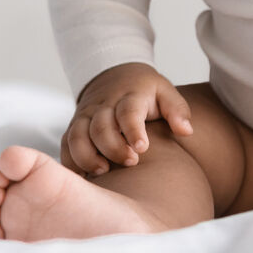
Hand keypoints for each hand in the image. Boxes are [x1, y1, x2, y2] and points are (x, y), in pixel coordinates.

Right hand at [60, 62, 192, 176]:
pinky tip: (84, 177)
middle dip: (113, 148)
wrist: (114, 75)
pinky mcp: (73, 126)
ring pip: (77, 136)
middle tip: (131, 162)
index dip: (133, 130)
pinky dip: (71, 162)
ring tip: (104, 172)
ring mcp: (85, 115)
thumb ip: (177, 110)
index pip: (128, 112)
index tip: (142, 148)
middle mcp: (103, 105)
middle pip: (101, 127)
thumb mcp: (165, 92)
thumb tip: (186, 131)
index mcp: (129, 96)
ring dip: (87, 157)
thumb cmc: (144, 91)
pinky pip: (65, 144)